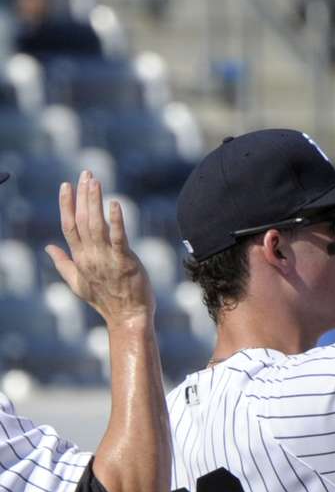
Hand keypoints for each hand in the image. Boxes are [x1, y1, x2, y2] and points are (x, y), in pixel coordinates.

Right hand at [45, 171, 154, 327]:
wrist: (128, 318)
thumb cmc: (106, 301)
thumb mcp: (78, 283)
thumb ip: (63, 263)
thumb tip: (48, 248)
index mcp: (79, 258)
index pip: (69, 226)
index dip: (66, 204)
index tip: (66, 185)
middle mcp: (90, 256)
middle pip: (82, 220)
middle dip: (83, 195)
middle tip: (86, 173)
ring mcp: (107, 258)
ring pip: (97, 225)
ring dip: (95, 201)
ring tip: (95, 181)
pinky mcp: (125, 262)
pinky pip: (119, 238)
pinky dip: (116, 220)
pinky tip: (115, 204)